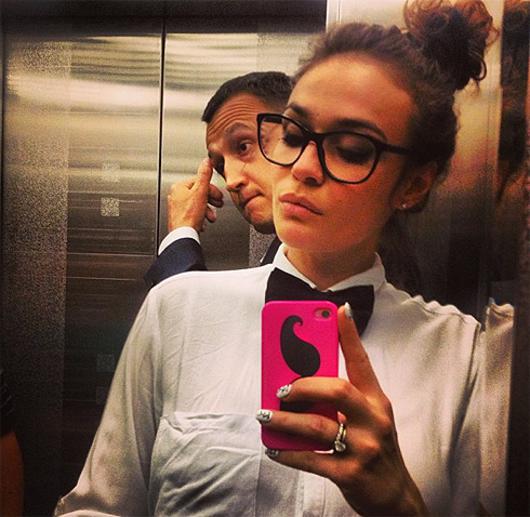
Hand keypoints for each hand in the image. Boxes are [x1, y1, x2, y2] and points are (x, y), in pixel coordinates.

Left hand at [167, 158, 223, 232]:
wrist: (183, 235)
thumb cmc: (189, 216)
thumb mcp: (201, 192)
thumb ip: (204, 175)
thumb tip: (207, 161)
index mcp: (179, 187)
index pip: (199, 182)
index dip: (212, 189)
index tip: (219, 196)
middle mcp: (176, 196)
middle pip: (198, 193)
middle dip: (210, 201)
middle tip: (218, 205)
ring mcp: (177, 207)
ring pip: (197, 205)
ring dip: (207, 211)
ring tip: (211, 217)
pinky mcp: (180, 218)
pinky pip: (194, 214)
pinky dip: (201, 217)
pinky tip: (203, 222)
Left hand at [257, 305, 427, 515]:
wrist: (396, 496)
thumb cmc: (376, 447)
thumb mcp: (369, 418)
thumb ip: (345, 399)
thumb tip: (302, 381)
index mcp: (377, 401)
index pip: (362, 362)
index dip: (350, 335)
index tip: (339, 310)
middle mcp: (373, 420)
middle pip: (336, 390)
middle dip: (303, 385)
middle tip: (281, 389)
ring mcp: (363, 448)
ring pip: (317, 426)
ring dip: (286, 420)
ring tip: (265, 415)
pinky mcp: (350, 474)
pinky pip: (311, 459)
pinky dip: (288, 453)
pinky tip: (274, 448)